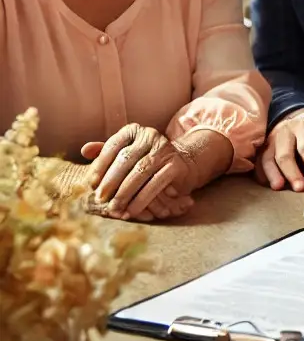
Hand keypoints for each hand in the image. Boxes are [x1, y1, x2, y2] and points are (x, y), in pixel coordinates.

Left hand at [83, 124, 197, 219]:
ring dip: (124, 193)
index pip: (112, 146)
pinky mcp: (175, 165)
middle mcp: (150, 135)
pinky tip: (132, 210)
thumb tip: (85, 150)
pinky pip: (155, 183)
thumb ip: (106, 152)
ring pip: (140, 172)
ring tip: (114, 208)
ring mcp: (165, 149)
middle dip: (110, 181)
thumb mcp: (126, 154)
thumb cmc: (146, 161)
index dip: (100, 166)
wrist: (182, 164)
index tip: (91, 185)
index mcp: (134, 130)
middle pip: (125, 159)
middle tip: (100, 199)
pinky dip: (142, 199)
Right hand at [256, 108, 303, 191]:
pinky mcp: (263, 148)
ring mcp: (272, 139)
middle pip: (285, 153)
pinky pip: (258, 161)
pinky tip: (269, 184)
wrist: (302, 117)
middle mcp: (286, 131)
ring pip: (268, 158)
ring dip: (273, 174)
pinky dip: (262, 173)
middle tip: (300, 188)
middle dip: (292, 172)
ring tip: (279, 187)